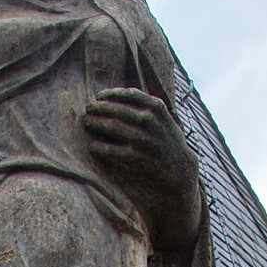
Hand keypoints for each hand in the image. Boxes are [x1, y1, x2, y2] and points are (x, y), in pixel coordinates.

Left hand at [82, 89, 202, 246]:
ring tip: (86, 123)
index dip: (111, 94)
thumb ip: (147, 107)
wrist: (180, 172)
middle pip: (115, 109)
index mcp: (156, 108)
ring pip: (110, 126)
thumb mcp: (164, 119)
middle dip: (98, 108)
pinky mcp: (135, 159)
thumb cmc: (167, 142)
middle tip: (88, 109)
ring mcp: (142, 140)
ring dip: (94, 123)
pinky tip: (92, 146)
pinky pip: (110, 150)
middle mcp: (149, 121)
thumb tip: (120, 96)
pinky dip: (98, 147)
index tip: (100, 96)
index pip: (128, 94)